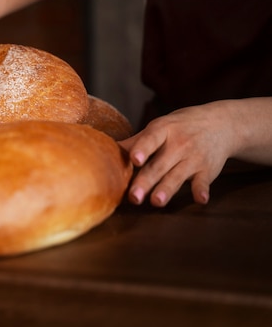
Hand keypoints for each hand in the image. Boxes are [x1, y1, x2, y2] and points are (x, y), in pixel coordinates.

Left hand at [118, 102, 239, 206]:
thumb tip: (104, 150)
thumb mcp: (159, 128)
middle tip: (134, 197)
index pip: (151, 138)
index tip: (134, 159)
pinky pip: (204, 182)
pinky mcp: (208, 170)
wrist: (222, 124)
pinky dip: (202, 190)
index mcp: (163, 130)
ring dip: (168, 189)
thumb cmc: (180, 127)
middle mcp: (178, 144)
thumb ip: (135, 142)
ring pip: (178, 175)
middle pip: (159, 165)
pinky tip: (200, 199)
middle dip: (146, 181)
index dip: (142, 149)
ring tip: (156, 202)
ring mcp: (194, 158)